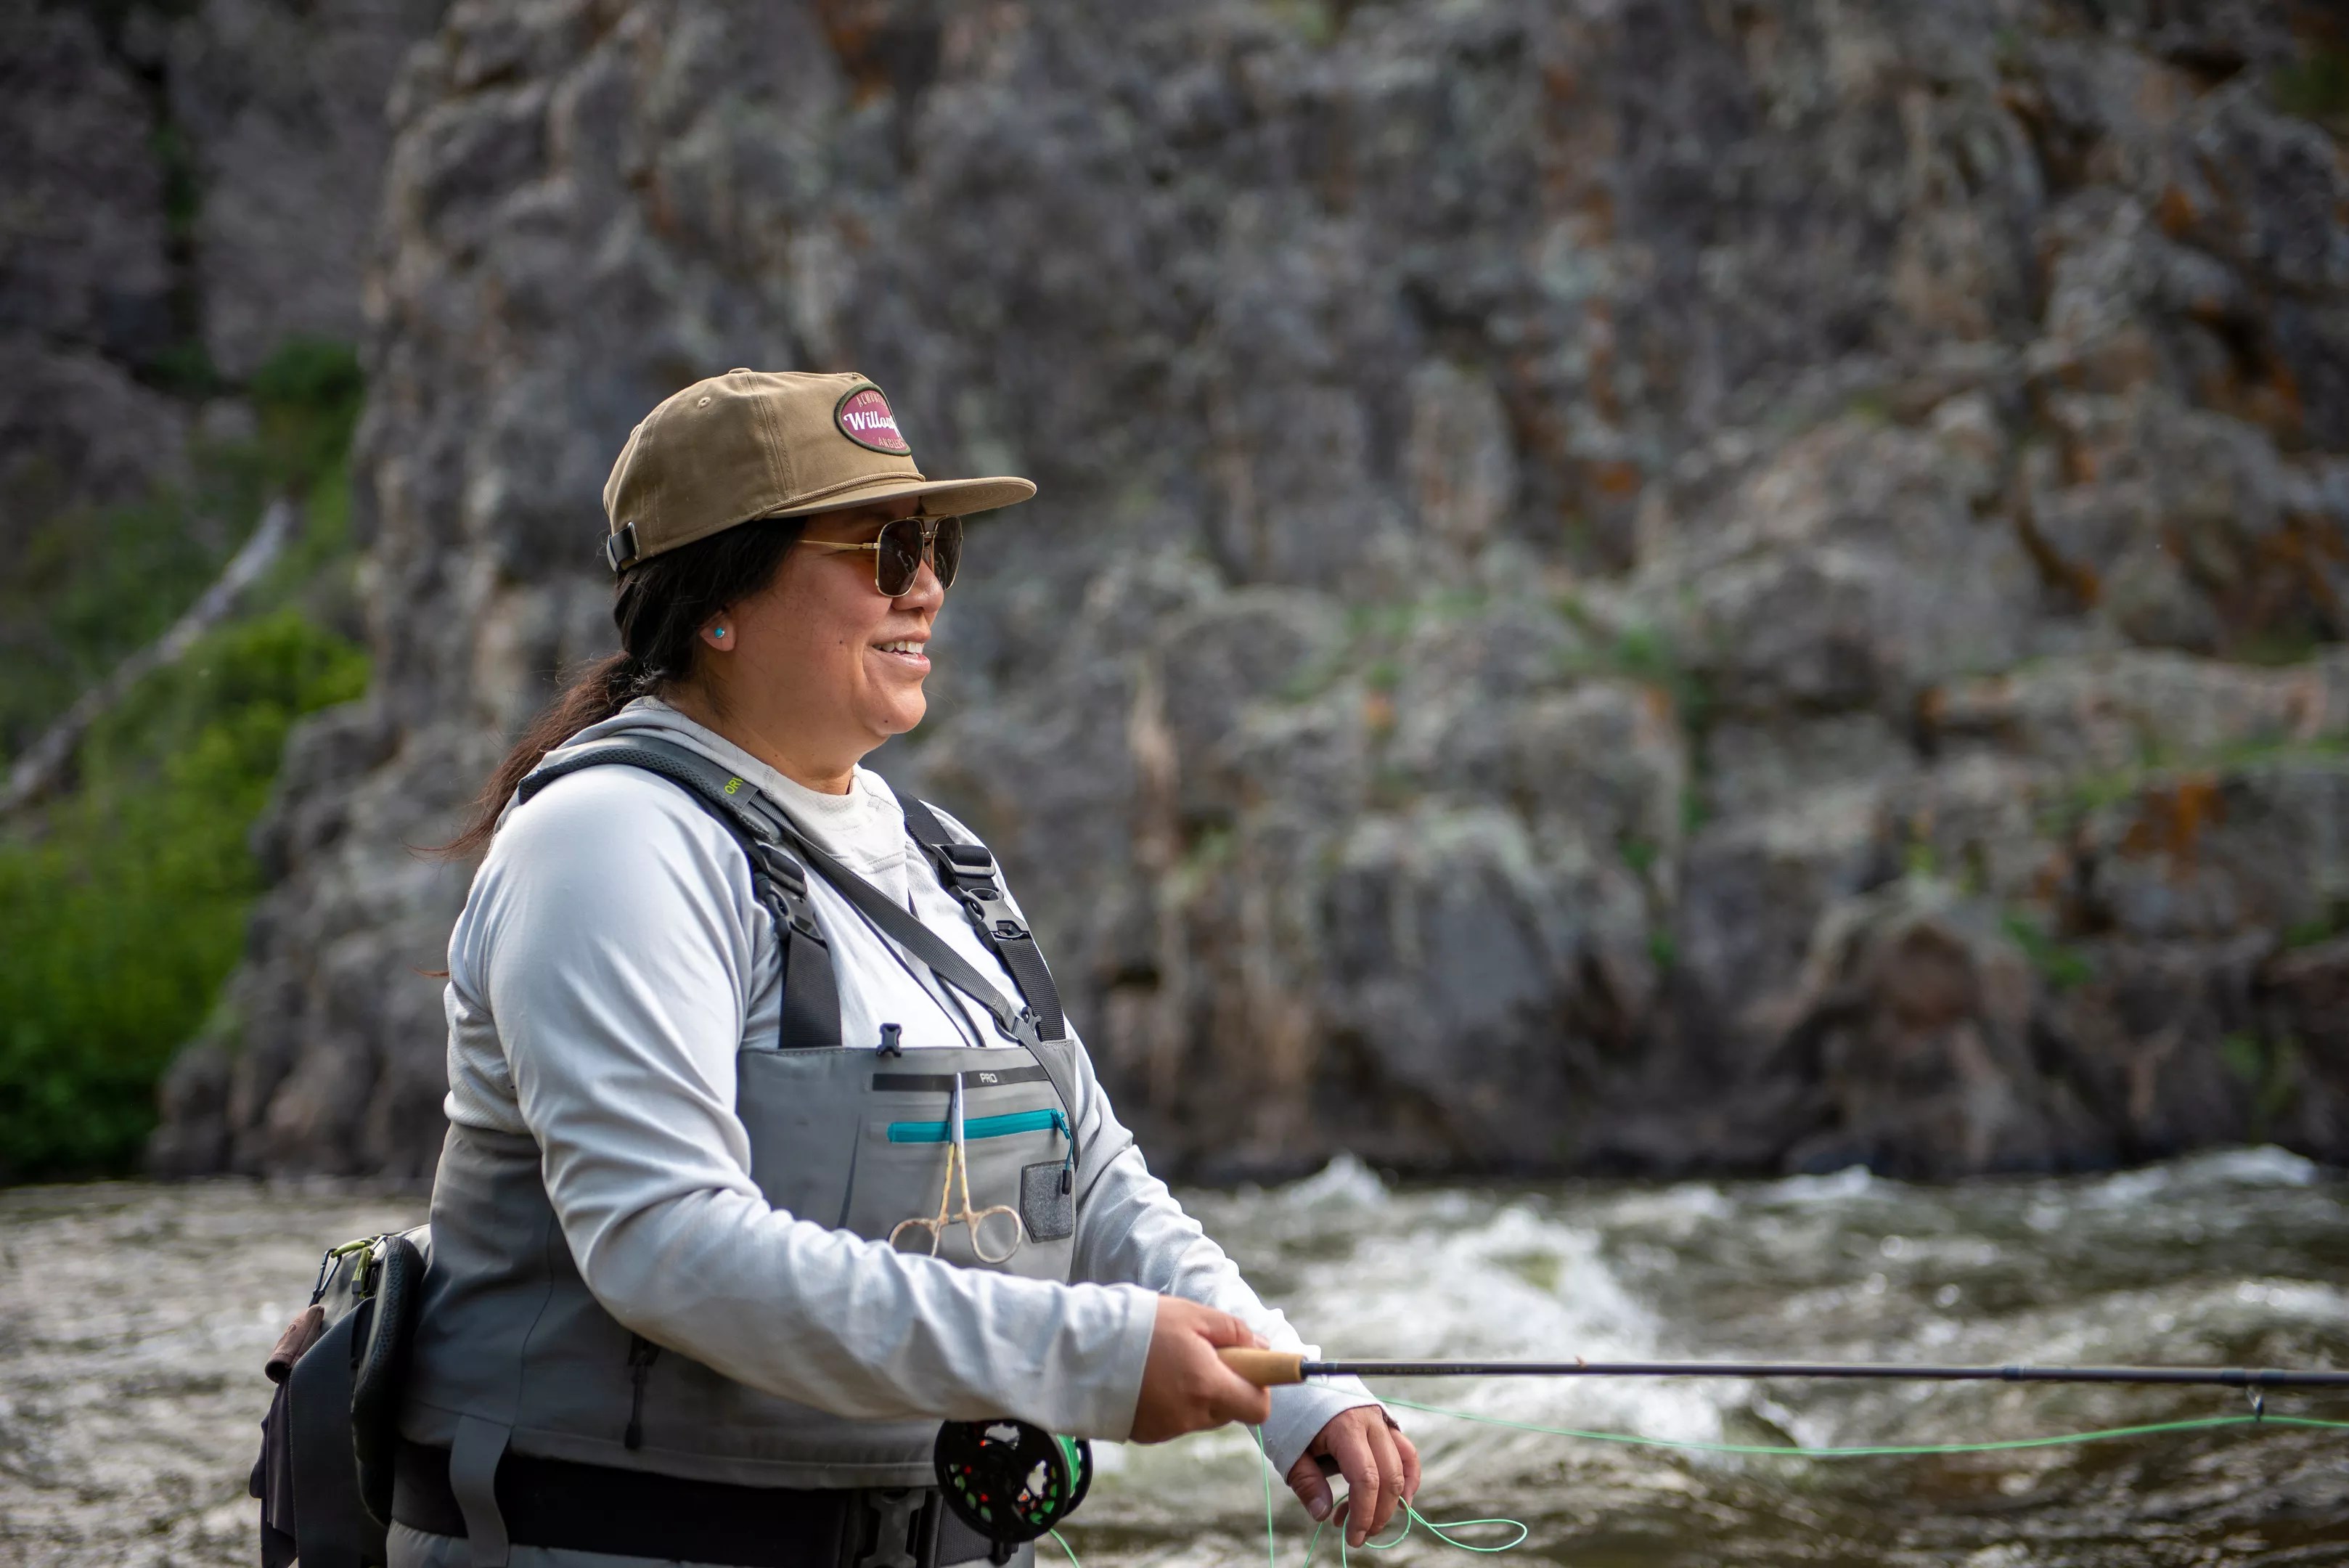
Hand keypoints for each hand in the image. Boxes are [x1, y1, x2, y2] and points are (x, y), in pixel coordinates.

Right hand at [1128, 1296, 1273, 1442]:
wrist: (1082, 1350)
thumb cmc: (1141, 1326)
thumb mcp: (1193, 1315)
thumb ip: (1235, 1331)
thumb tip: (1263, 1347)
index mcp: (1208, 1387)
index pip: (1259, 1408)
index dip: (1260, 1386)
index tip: (1249, 1364)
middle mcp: (1191, 1416)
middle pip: (1229, 1410)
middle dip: (1225, 1384)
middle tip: (1202, 1353)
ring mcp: (1167, 1429)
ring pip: (1201, 1414)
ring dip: (1198, 1392)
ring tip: (1168, 1360)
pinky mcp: (1146, 1435)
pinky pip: (1174, 1420)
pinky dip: (1172, 1402)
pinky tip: (1150, 1377)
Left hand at [1286, 1406, 1419, 1547]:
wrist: (1294, 1383)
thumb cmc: (1289, 1416)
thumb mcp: (1289, 1451)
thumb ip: (1307, 1483)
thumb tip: (1323, 1515)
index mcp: (1346, 1426)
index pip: (1366, 1478)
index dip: (1364, 1513)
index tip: (1353, 1537)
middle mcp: (1371, 1420)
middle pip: (1389, 1476)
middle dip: (1378, 1513)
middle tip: (1359, 1535)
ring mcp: (1381, 1419)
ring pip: (1403, 1464)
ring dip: (1393, 1499)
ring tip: (1373, 1521)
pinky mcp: (1384, 1421)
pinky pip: (1406, 1451)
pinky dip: (1408, 1476)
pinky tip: (1400, 1499)